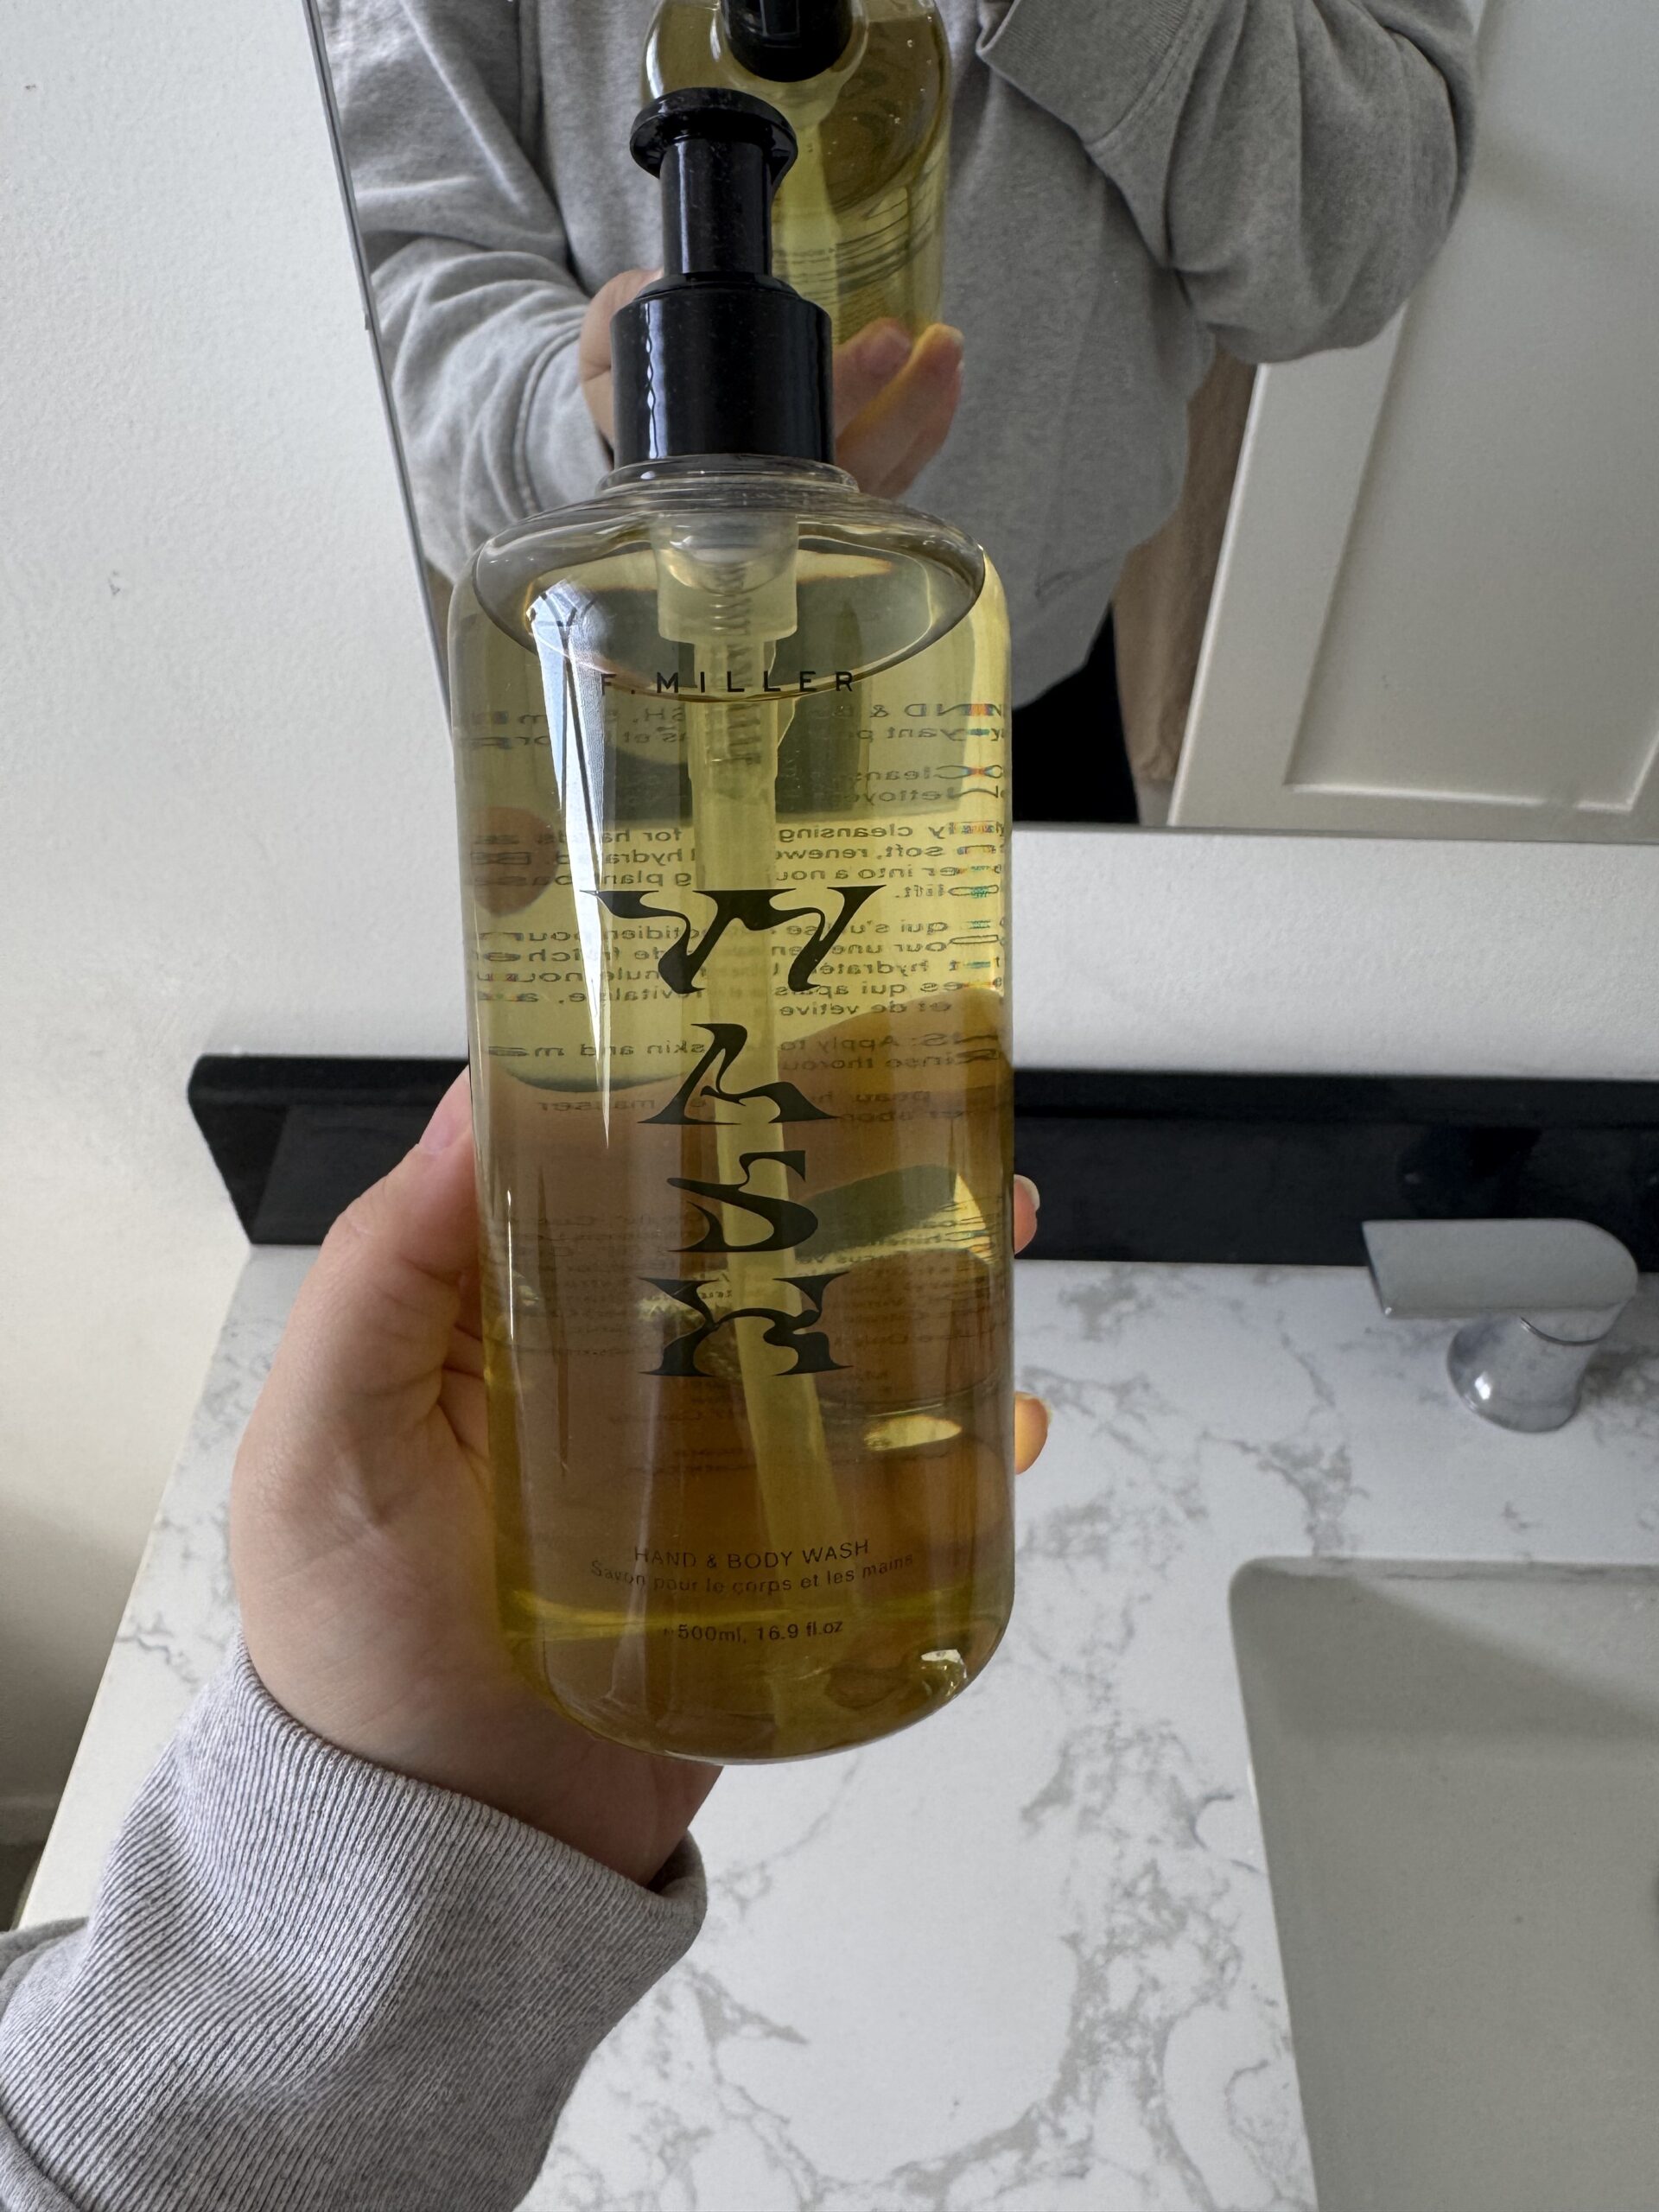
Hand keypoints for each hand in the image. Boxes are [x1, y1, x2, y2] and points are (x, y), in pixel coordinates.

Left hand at [232, 1074, 1045, 1887]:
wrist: (446, 1864)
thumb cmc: (356, 1643)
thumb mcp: (326, 1439)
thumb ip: (384, 1275)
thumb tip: (475, 1100)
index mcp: (518, 1316)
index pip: (615, 1167)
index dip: (698, 1084)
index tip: (783, 1011)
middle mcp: (624, 1371)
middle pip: (755, 1237)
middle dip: (851, 1165)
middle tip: (941, 1101)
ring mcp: (709, 1467)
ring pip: (838, 1340)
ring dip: (927, 1275)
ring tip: (1008, 1225)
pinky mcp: (776, 1562)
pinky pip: (883, 1484)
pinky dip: (957, 1442)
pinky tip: (1007, 1413)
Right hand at [580, 271, 963, 499]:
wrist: (638, 434)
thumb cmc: (632, 396)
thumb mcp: (607, 352)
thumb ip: (620, 312)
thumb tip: (654, 281)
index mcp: (716, 479)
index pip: (792, 440)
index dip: (846, 388)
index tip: (885, 338)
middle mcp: (775, 506)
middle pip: (855, 461)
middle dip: (901, 402)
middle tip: (927, 342)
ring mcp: (812, 507)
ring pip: (884, 473)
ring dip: (925, 413)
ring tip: (950, 350)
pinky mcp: (840, 495)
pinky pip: (894, 474)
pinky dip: (927, 430)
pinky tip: (947, 380)